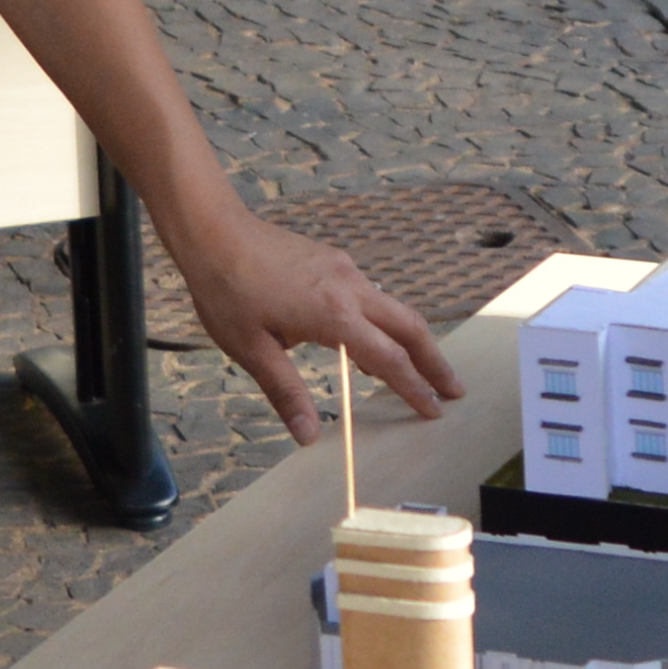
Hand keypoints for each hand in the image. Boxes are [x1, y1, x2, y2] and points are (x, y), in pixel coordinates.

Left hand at [171, 220, 459, 449]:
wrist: (214, 231)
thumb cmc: (227, 291)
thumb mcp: (252, 350)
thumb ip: (286, 392)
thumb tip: (308, 437)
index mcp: (334, 315)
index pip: (388, 360)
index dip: (414, 389)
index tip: (434, 410)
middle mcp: (350, 289)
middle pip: (410, 327)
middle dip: (434, 361)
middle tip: (453, 390)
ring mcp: (344, 271)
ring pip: (393, 309)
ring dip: (411, 340)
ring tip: (420, 370)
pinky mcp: (333, 262)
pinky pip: (371, 296)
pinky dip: (384, 323)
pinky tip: (369, 341)